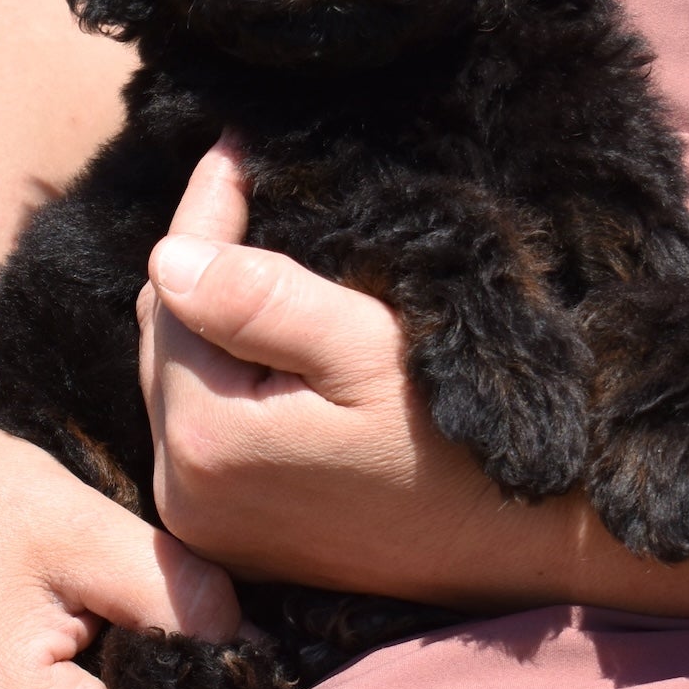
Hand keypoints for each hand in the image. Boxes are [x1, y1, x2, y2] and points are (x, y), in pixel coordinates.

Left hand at [138, 143, 576, 610]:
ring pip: (176, 379)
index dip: (204, 213)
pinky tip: (261, 336)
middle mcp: (185, 492)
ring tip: (254, 250)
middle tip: (246, 188)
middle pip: (163, 338)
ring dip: (207, 317)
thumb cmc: (460, 441)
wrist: (525, 543)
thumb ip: (261, 300)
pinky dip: (220, 372)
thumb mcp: (367, 348)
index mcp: (209, 437)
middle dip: (198, 263)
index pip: (171, 291)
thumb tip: (168, 255)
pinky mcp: (234, 538)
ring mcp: (206, 524)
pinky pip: (200, 428)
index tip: (234, 145)